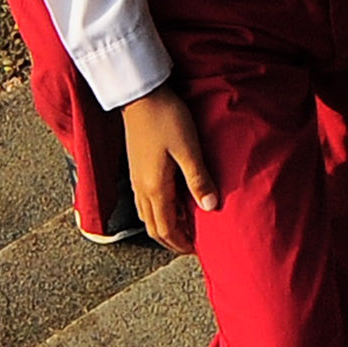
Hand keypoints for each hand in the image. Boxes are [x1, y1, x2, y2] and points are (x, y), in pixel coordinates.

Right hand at [123, 88, 217, 254]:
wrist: (141, 95)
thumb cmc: (166, 118)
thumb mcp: (189, 149)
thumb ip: (199, 179)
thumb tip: (211, 208)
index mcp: (155, 188)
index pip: (167, 228)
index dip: (181, 243)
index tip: (197, 250)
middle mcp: (142, 188)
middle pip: (154, 227)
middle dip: (172, 240)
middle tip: (191, 246)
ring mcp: (136, 179)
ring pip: (147, 216)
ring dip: (164, 227)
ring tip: (184, 229)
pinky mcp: (136, 168)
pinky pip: (144, 202)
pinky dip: (157, 212)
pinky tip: (171, 205)